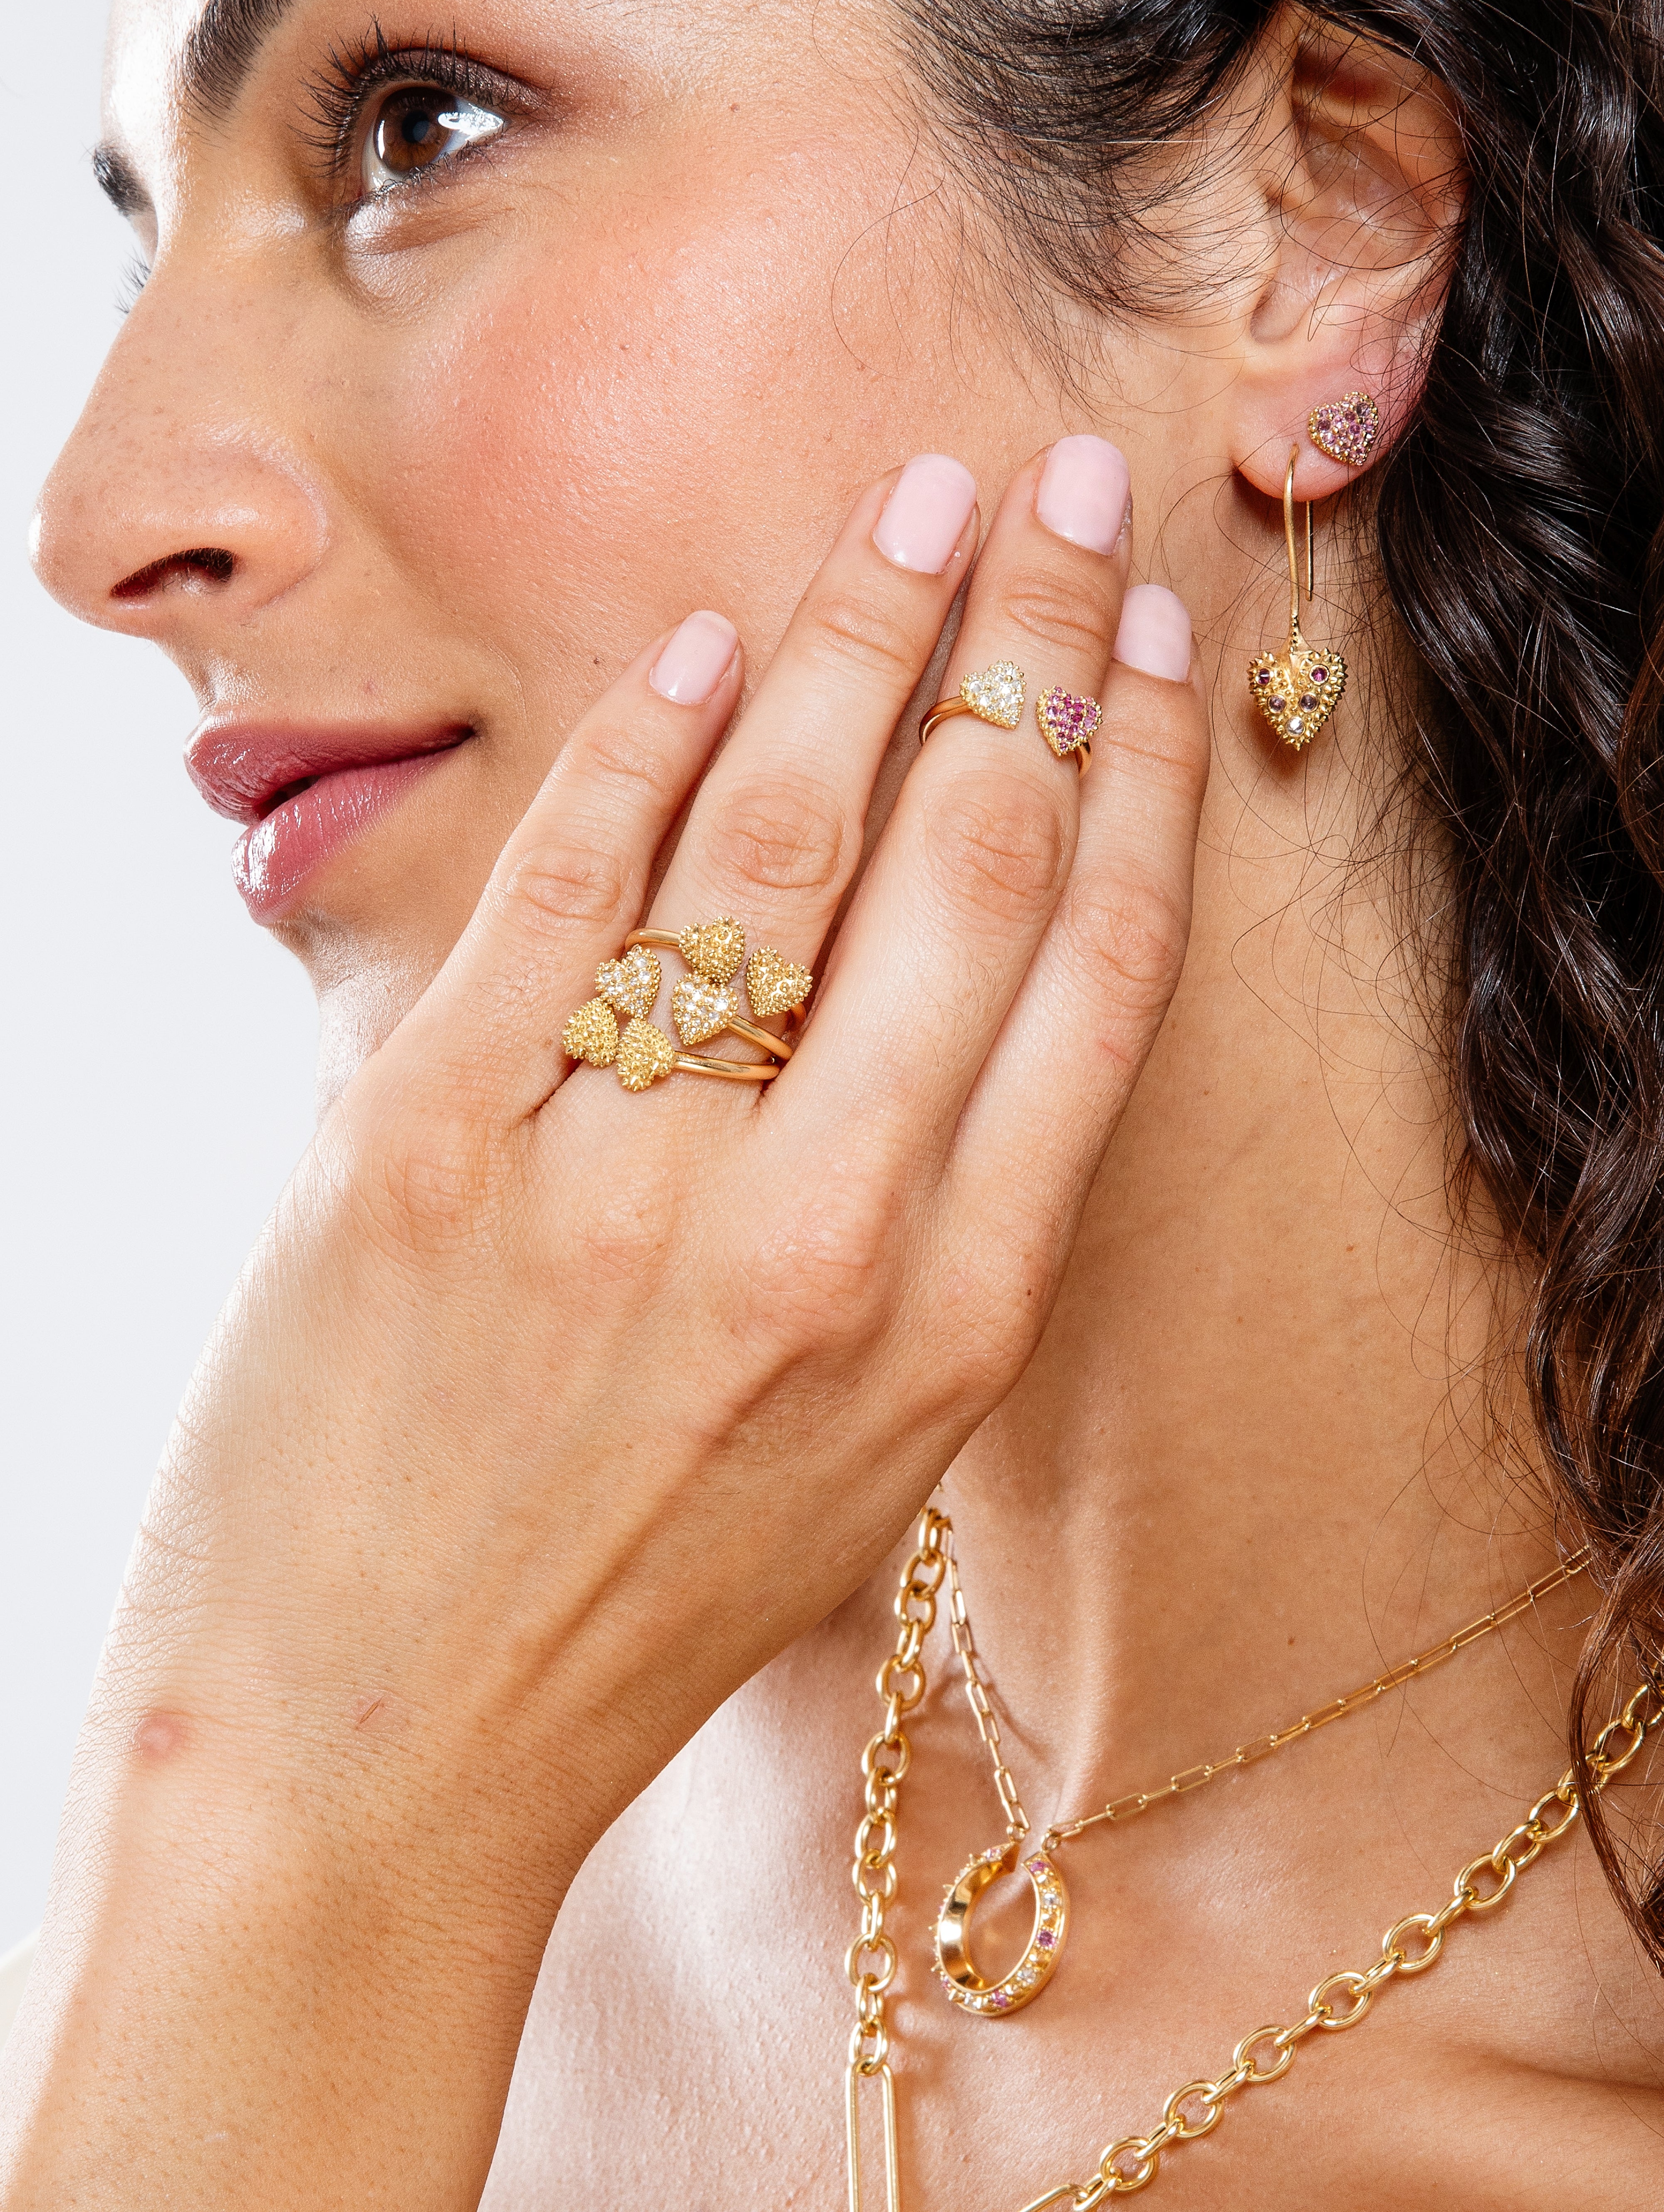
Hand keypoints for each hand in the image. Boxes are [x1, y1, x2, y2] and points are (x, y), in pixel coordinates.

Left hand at [1, 443, 1206, 2207]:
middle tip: (1060, 490)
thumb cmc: (640, 1591)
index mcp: (954, 1316)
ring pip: (786, 826)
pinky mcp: (431, 1138)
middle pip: (971, 856)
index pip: (1094, 969)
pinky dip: (650, 736)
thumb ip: (947, 1216)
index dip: (1136, 772)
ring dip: (863, 632)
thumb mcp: (872, 1445)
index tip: (1154, 637)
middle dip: (1032, 641)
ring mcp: (618, 1179)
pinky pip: (573, 879)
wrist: (376, 1749)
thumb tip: (987, 943)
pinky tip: (712, 645)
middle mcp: (816, 1235)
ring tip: (911, 507)